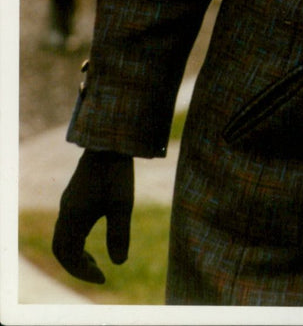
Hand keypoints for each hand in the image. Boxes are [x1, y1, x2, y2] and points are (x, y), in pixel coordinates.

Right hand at [52, 149, 133, 283]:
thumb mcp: (122, 205)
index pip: (69, 256)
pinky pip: (67, 226)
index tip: (103, 278)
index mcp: (73, 218)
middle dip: (75, 266)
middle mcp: (66, 212)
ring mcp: (68, 203)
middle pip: (61, 250)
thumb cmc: (117, 173)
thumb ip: (119, 235)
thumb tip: (119, 263)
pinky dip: (76, 240)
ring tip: (95, 262)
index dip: (83, 272)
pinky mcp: (73, 196)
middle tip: (97, 273)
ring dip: (75, 253)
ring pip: (62, 238)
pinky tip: (93, 237)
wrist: (109, 143)